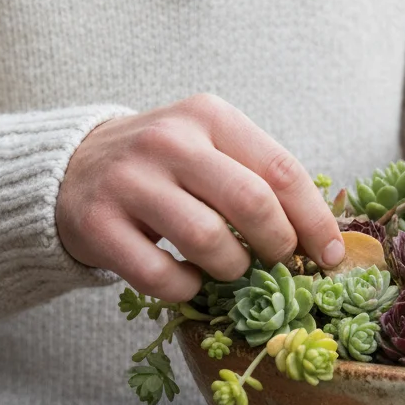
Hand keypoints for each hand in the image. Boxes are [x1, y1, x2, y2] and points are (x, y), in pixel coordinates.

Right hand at [56, 94, 343, 301]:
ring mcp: (129, 181)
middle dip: (278, 244)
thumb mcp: (211, 146)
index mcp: (210, 116)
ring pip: (207, 240)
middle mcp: (170, 141)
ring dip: (232, 269)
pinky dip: (185, 288)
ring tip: (230, 269)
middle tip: (279, 262)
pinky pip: (159, 274)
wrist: (73, 167)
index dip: (314, 220)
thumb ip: (260, 177)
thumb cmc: (165, 166)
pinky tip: (188, 280)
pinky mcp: (98, 224)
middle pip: (251, 202)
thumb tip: (325, 236)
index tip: (331, 255)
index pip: (281, 170)